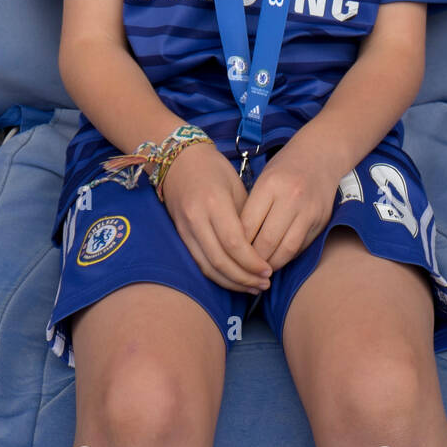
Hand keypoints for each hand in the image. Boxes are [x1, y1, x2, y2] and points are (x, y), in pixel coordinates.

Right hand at [160, 142, 273, 293]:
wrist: (178, 159)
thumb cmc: (213, 168)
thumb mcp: (235, 186)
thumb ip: (247, 217)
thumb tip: (261, 249)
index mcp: (214, 203)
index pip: (234, 243)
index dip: (252, 262)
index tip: (268, 270)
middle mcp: (196, 219)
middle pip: (220, 260)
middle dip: (244, 277)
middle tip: (265, 284)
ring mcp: (185, 229)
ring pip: (208, 267)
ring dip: (232, 282)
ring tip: (253, 287)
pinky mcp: (180, 236)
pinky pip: (199, 263)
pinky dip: (217, 276)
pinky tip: (233, 281)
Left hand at [237, 133, 343, 270]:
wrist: (320, 154)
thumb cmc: (284, 168)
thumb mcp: (263, 180)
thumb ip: (252, 208)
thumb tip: (237, 241)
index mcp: (270, 185)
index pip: (248, 225)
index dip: (237, 245)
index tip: (230, 254)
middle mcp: (291, 198)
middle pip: (267, 241)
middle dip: (253, 260)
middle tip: (243, 268)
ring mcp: (309, 211)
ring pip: (286, 249)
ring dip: (271, 264)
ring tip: (259, 269)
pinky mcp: (321, 221)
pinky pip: (301, 247)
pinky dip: (287, 257)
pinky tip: (277, 259)